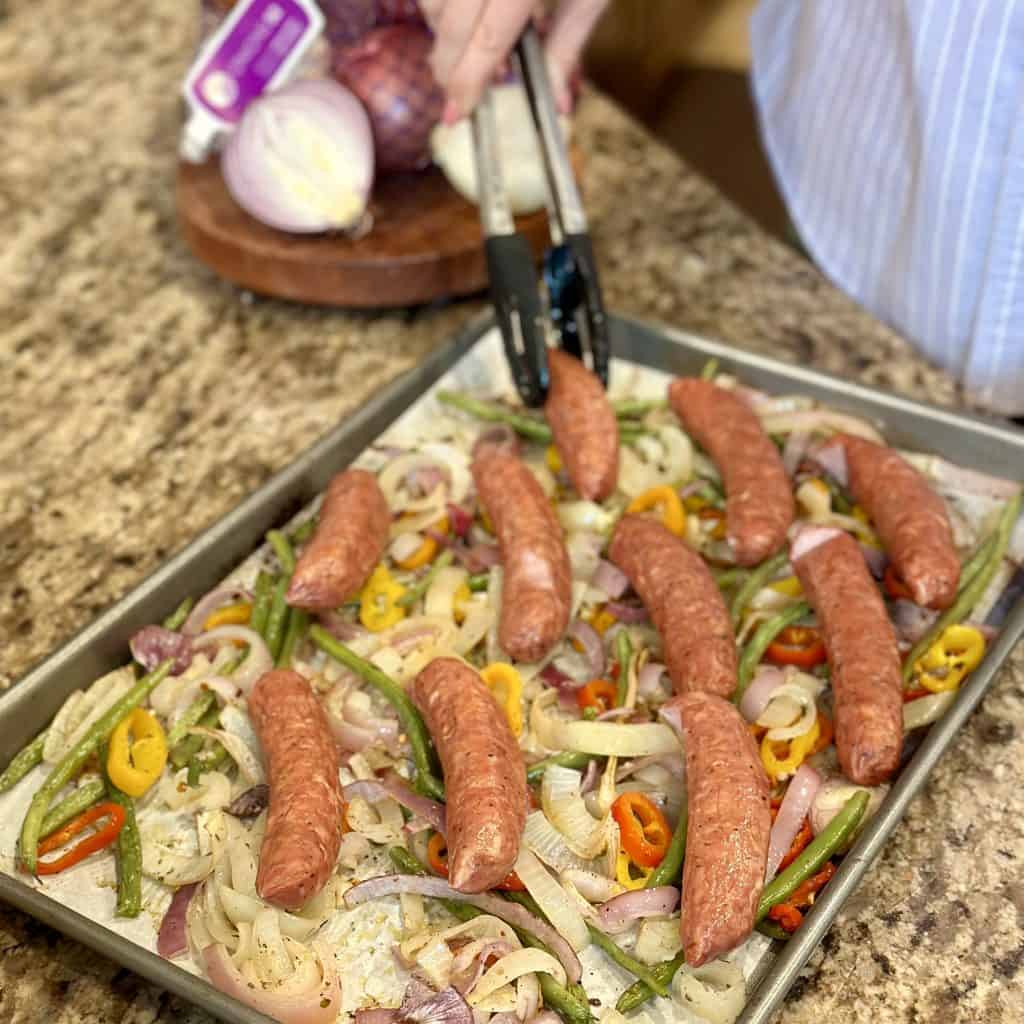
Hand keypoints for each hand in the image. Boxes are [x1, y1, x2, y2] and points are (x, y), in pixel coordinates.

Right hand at [421, 0, 609, 121]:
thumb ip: (568, 45)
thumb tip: (558, 104)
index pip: (488, 40)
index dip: (468, 82)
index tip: (456, 114)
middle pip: (449, 21)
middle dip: (448, 63)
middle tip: (455, 88)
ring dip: (441, 27)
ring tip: (466, 42)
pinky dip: (438, 1)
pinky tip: (459, 11)